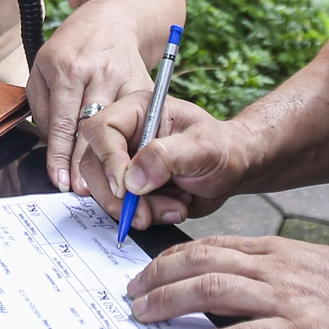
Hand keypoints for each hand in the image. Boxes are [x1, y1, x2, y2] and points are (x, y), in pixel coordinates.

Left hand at [27, 0, 155, 191]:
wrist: (113, 18)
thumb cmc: (73, 45)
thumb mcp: (42, 64)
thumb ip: (40, 103)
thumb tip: (49, 140)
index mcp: (67, 68)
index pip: (62, 122)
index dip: (60, 156)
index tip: (61, 180)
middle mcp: (97, 73)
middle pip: (92, 128)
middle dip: (86, 164)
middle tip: (82, 191)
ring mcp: (124, 78)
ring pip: (119, 127)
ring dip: (113, 159)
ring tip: (107, 186)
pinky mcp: (145, 84)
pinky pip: (142, 119)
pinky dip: (137, 143)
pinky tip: (132, 163)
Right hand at [72, 92, 242, 225]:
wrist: (235, 170)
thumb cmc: (222, 148)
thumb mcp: (202, 147)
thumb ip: (165, 157)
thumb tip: (131, 179)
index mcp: (138, 111)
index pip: (102, 129)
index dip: (108, 160)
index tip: (126, 187)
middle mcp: (126, 136)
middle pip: (94, 164)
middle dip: (117, 196)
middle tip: (143, 213)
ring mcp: (126, 163)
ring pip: (104, 190)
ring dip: (134, 209)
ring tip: (173, 208)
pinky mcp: (131, 187)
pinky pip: (120, 206)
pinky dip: (144, 216)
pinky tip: (172, 209)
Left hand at [127, 235, 328, 328]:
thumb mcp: (307, 265)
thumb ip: (267, 267)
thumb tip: (224, 275)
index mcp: (276, 251)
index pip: (213, 246)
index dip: (173, 257)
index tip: (147, 270)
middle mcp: (276, 268)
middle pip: (204, 263)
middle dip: (159, 276)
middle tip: (132, 293)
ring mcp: (286, 299)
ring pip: (214, 291)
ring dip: (170, 302)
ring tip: (142, 315)